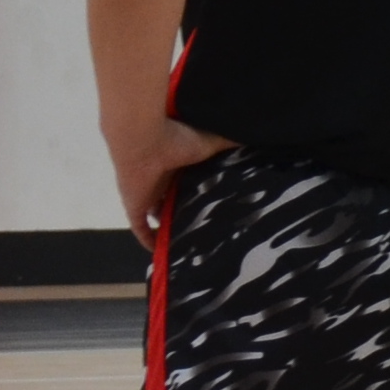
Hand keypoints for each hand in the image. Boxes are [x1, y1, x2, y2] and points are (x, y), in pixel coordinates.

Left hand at [108, 118, 231, 244]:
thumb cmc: (177, 137)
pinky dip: (150, 241)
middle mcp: (160, 181)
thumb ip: (228, 145)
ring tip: (192, 246)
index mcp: (176, 165)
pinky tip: (165, 253)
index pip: (188, 185)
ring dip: (170, 229)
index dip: (199, 197)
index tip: (216, 210)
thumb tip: (255, 143)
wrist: (146, 139)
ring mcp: (146, 195)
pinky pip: (141, 229)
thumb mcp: (210, 143)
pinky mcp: (134, 207)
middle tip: (208, 232)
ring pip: (159, 217)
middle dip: (188, 215)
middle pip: (175, 203)